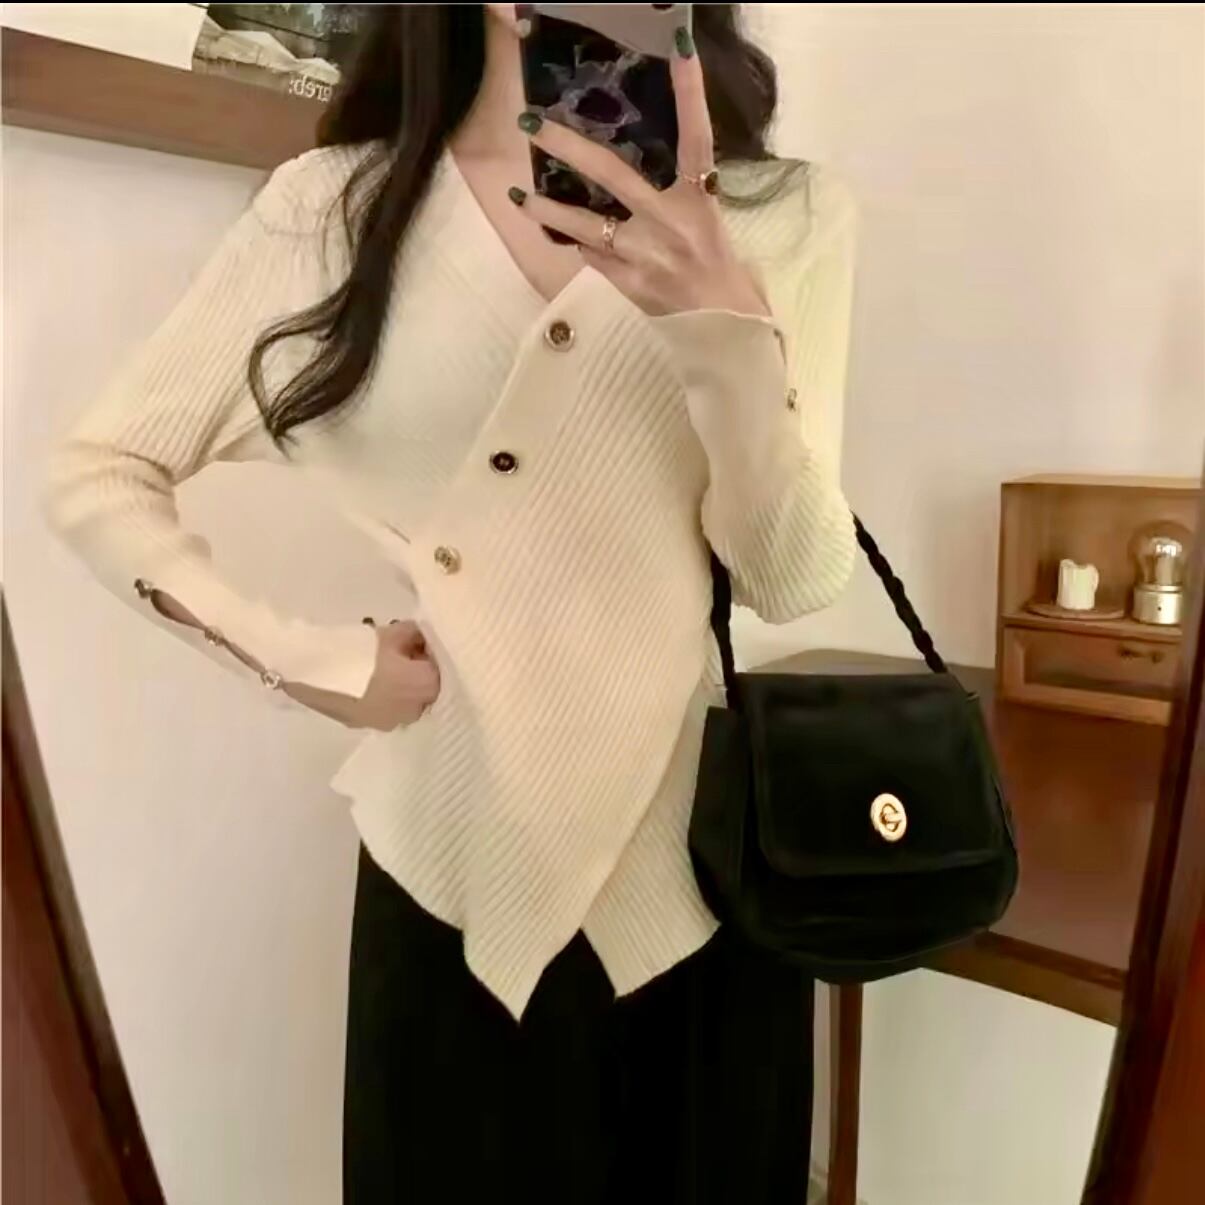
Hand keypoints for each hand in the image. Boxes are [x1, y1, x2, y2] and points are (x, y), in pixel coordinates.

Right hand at [285, 621, 440, 731]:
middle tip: (404, 652)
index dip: (434, 655)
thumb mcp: (392, 633)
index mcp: (424, 687)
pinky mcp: (365, 725)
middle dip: (420, 673)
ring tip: (385, 667)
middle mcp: (412, 712)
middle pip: (427, 691)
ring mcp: (388, 723)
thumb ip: (415, 635)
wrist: (312, 671)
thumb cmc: (357, 650)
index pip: (444, 671)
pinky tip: (369, 681)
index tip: (422, 643)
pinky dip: (385, 697)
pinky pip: (386, 710)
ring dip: (403, 687)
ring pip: (407, 703)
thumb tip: (421, 638)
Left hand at [511, 28, 769, 319]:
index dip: (690, 92)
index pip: (695, 136)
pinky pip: (592, 256)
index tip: (679, 47)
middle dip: (568, 147)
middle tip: (533, 123)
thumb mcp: (705, 216)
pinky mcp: (629, 283)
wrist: (721, 324)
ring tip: (520, 194)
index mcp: (697, 198)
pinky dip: (577, 242)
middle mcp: (670, 221)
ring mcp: (646, 254)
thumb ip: (677, 188)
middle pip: (613, 174)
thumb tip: (635, 160)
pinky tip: (558, 231)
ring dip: (550, 209)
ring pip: (587, 225)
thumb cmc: (715, 264)